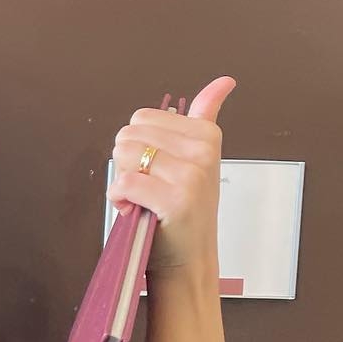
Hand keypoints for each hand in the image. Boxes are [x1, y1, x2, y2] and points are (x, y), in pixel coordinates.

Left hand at [107, 75, 234, 278]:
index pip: (142, 118)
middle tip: (149, 187)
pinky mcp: (176, 199)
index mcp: (206, 134)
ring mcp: (191, 174)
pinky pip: (125, 183)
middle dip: (128, 162)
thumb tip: (224, 81)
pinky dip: (119, 198)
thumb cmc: (184, 212)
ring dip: (123, 180)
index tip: (156, 168)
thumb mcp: (199, 158)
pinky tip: (134, 209)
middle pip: (128, 134)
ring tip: (143, 198)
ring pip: (124, 154)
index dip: (138, 145)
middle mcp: (202, 151)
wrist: (188, 260)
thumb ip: (205, 116)